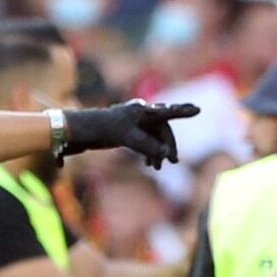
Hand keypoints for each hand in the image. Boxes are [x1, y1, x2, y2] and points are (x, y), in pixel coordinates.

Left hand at [56, 99, 197, 167]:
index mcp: (141, 110)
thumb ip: (146, 144)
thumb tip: (164, 152)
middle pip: (162, 129)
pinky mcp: (128, 132)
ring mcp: (134, 123)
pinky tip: (149, 164)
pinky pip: (146, 142)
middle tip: (172, 161)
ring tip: (157, 167)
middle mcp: (140, 114)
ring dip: (158, 151)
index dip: (183, 111)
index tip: (198, 110)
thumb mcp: (126, 137)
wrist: (78, 131)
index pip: (166, 112)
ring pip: (154, 137)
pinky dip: (149, 152)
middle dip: (168, 145)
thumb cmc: (101, 128)